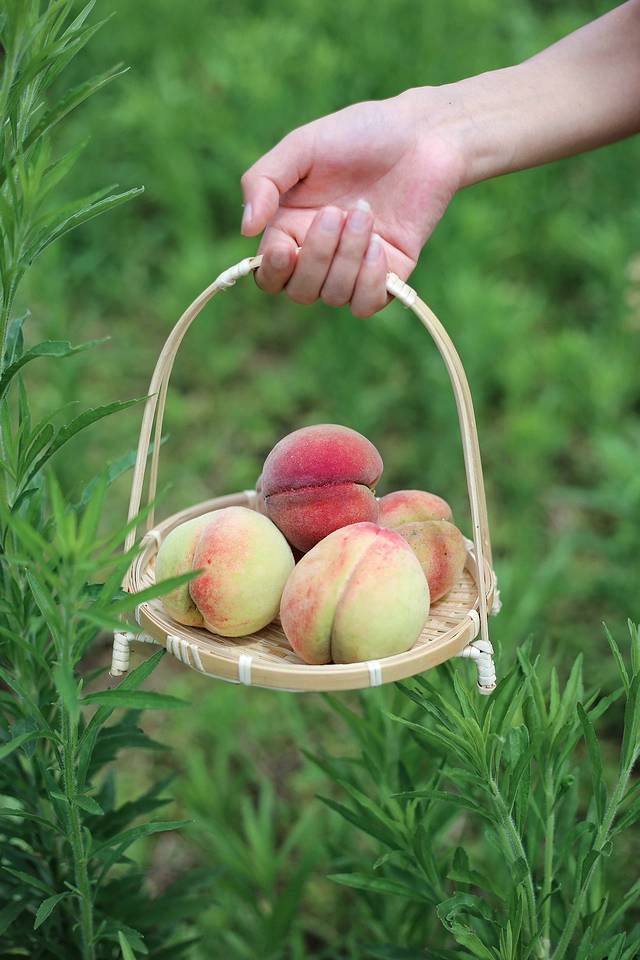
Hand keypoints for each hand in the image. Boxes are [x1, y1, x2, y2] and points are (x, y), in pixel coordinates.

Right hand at [240, 88, 467, 316]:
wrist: (422, 134)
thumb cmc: (360, 133)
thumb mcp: (301, 146)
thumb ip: (263, 181)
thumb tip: (246, 229)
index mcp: (290, 227)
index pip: (268, 275)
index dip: (271, 271)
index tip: (283, 248)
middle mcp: (320, 254)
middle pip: (299, 291)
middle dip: (315, 258)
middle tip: (335, 213)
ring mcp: (355, 266)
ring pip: (333, 296)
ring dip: (346, 258)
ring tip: (365, 214)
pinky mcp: (390, 273)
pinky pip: (365, 304)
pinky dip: (368, 281)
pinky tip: (379, 245)